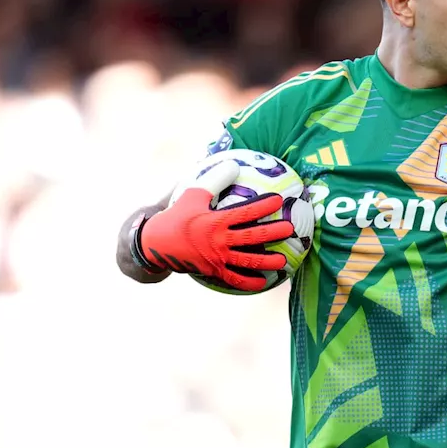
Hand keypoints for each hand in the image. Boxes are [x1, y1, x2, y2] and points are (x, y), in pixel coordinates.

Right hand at [132, 159, 295, 291]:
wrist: (156, 244)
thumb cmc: (178, 216)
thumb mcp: (193, 194)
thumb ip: (214, 180)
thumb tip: (233, 165)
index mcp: (215, 221)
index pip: (245, 212)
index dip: (264, 205)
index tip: (279, 199)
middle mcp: (219, 241)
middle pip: (253, 237)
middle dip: (273, 233)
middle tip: (290, 229)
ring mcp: (217, 258)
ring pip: (248, 261)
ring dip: (267, 262)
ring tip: (283, 261)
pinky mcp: (213, 272)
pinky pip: (235, 280)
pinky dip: (249, 282)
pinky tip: (263, 282)